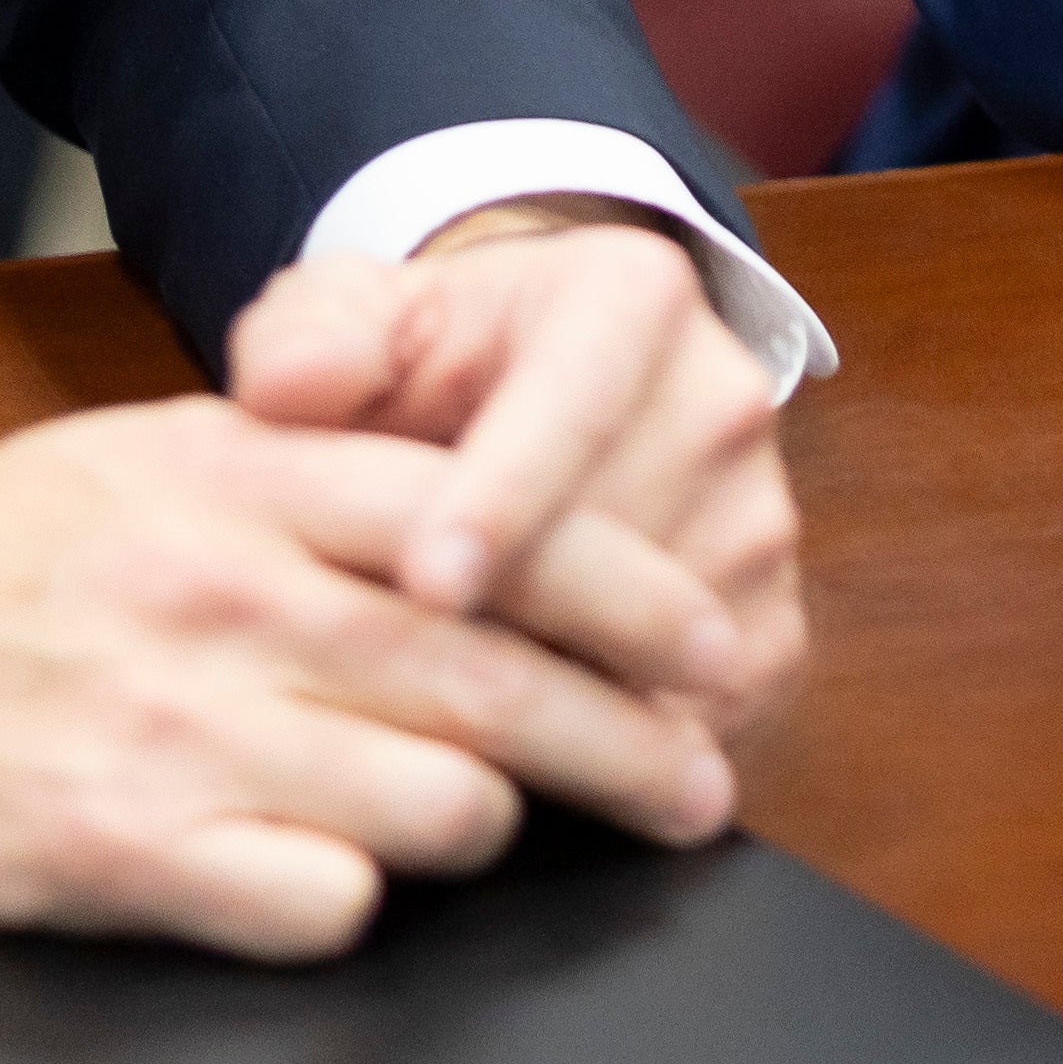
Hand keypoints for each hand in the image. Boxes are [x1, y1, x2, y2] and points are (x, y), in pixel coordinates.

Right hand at [0, 400, 757, 960]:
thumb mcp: (141, 461)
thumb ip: (305, 472)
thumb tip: (479, 506)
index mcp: (242, 474)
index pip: (497, 519)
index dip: (630, 589)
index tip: (709, 643)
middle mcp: (230, 593)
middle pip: (498, 673)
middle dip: (628, 737)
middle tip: (698, 782)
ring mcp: (182, 728)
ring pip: (436, 801)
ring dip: (483, 825)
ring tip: (483, 826)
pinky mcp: (128, 853)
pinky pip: (325, 903)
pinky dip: (353, 899)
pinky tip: (332, 878)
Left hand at [223, 205, 803, 738]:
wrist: (527, 399)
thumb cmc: (424, 368)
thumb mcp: (351, 321)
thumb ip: (308, 340)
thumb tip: (290, 385)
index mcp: (635, 299)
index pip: (575, 405)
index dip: (499, 502)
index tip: (425, 587)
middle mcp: (723, 399)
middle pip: (623, 545)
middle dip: (506, 627)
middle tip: (386, 694)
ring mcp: (762, 517)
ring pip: (662, 646)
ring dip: (552, 699)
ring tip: (435, 728)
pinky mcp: (772, 622)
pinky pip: (700, 719)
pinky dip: (609, 757)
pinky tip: (514, 764)